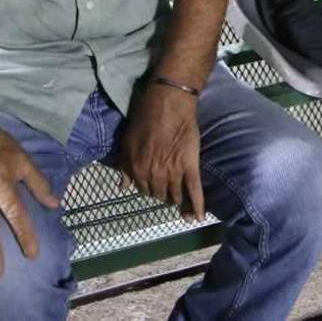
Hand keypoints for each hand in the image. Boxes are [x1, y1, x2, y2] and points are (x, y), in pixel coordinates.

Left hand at [119, 82, 204, 220]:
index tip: (153, 186)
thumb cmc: (144, 118)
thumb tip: (123, 187)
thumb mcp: (126, 142)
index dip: (148, 188)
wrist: (167, 105)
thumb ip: (125, 167)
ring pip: (176, 196)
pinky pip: (194, 191)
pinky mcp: (190, 168)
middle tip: (167, 190)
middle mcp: (154, 176)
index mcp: (137, 170)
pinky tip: (198, 217)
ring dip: (177, 201)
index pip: (143, 190)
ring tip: (181, 204)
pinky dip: (197, 206)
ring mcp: (174, 174)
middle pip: (160, 194)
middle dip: (162, 194)